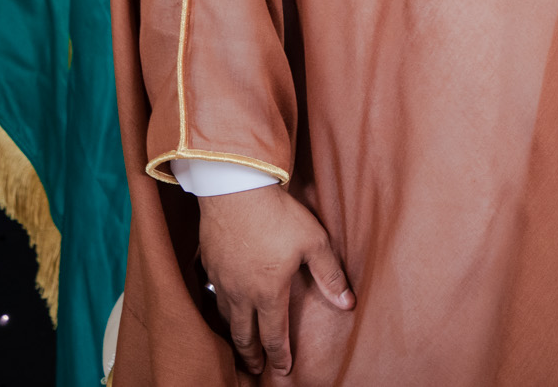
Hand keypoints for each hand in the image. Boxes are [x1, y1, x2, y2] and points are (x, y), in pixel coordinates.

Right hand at [196, 184, 354, 376]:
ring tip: (240, 344)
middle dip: (252, 355)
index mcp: (269, 293)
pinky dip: (220, 310)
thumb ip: (330, 276)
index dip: (280, 355)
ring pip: (226, 318)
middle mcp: (241, 293)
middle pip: (244, 335)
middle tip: (255, 369)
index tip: (283, 370)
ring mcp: (221, 280)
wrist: (236, 189)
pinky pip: (213, 296)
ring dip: (235, 336)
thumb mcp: (314, 243)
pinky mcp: (209, 264)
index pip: (274, 335)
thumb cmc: (278, 215)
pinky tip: (224, 307)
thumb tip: (348, 303)